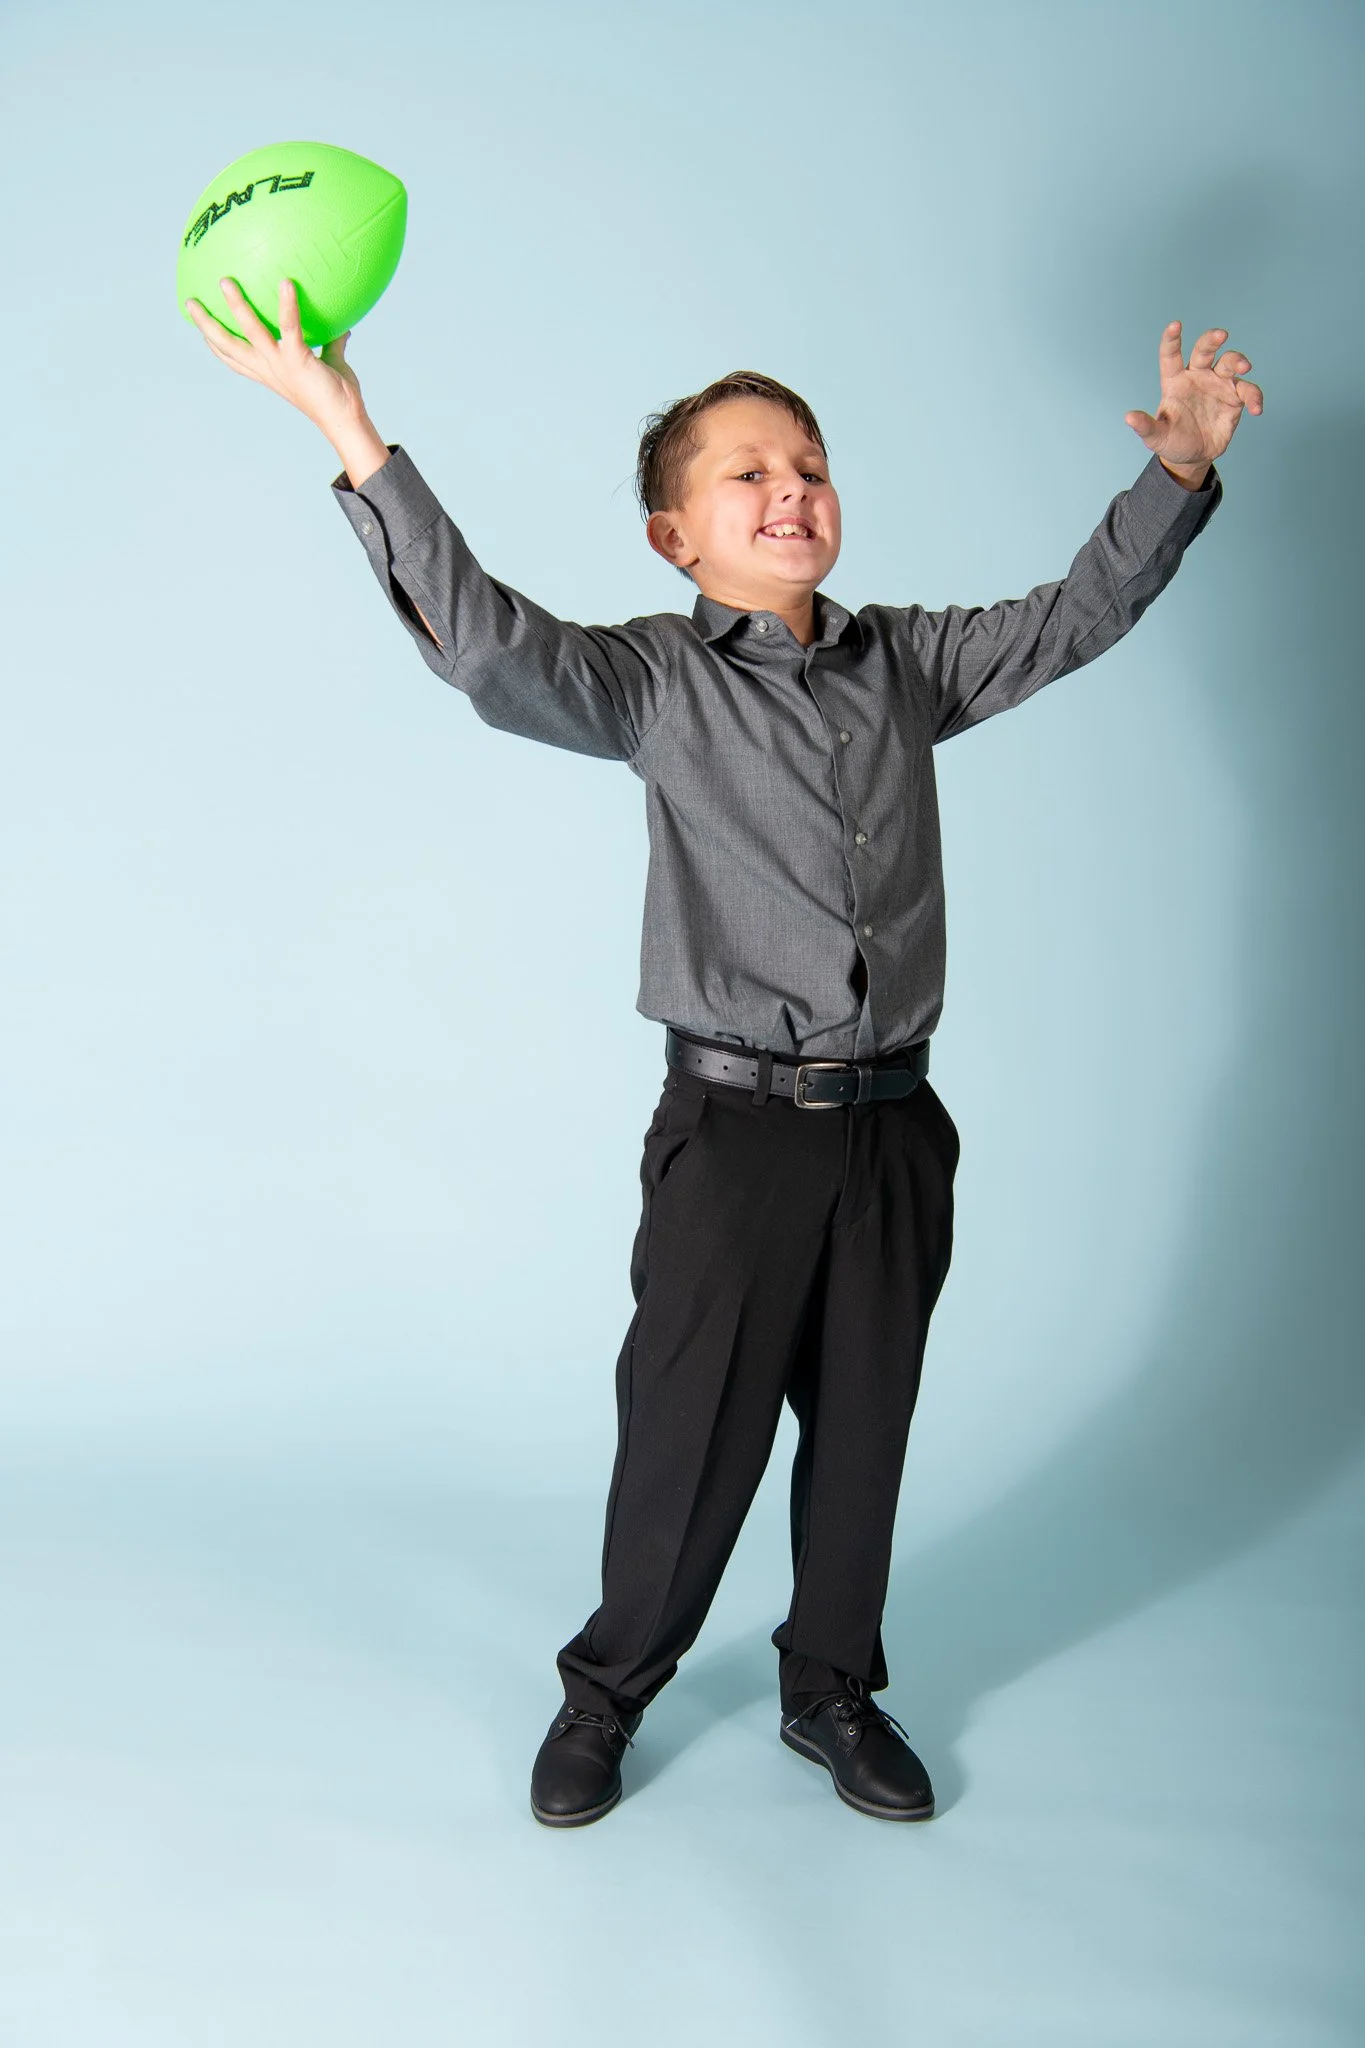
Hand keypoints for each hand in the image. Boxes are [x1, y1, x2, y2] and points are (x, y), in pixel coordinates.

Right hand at [184, 277, 365, 431]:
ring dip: (236, 306)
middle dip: (207, 325)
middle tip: (190, 302)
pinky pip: (289, 327)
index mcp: (270, 373)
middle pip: (227, 345)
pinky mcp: (297, 360)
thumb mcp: (331, 367)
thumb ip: (332, 346)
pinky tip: (286, 283)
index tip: (201, 330)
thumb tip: (345, 329)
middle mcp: (269, 369)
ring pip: (249, 332)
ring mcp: (280, 365)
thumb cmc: (338, 398)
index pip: (236, 359)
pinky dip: (287, 305)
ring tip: (225, 282)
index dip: (215, 346)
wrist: (346, 421)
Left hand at [1124, 321, 1262, 468]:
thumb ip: (1145, 427)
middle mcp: (1197, 377)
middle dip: (1212, 339)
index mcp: (1175, 381)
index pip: (1171, 356)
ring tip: (1244, 367)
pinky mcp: (1235, 398)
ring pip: (1229, 362)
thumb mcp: (1156, 437)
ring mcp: (1218, 384)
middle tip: (1221, 335)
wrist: (1193, 457)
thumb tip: (1129, 417)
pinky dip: (1254, 396)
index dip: (1172, 339)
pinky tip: (1256, 409)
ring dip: (1238, 360)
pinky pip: (1248, 390)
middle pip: (1205, 350)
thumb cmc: (1172, 442)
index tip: (1175, 325)